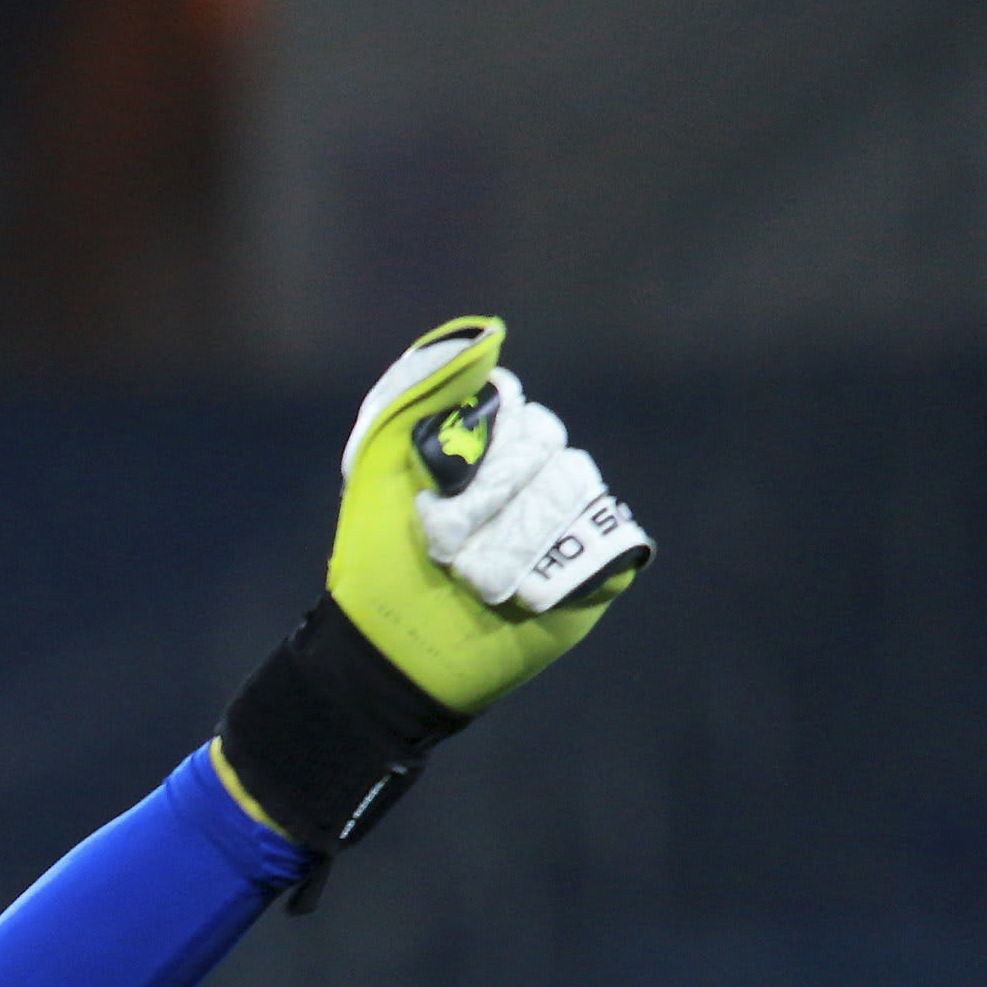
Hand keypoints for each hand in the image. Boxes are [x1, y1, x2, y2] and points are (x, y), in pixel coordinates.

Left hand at [217, 315, 651, 876]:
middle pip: (550, 446)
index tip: (432, 492)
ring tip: (475, 581)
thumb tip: (492, 335)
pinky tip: (520, 594)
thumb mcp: (383, 460)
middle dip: (491, 502)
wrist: (389, 651)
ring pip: (577, 491)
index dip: (480, 452)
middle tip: (443, 548)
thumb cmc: (375, 559)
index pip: (515, 411)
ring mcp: (567, 521)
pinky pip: (611, 538)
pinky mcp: (594, 570)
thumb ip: (425, 386)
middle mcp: (533, 476)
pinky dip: (561, 567)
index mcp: (487, 446)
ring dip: (514, 541)